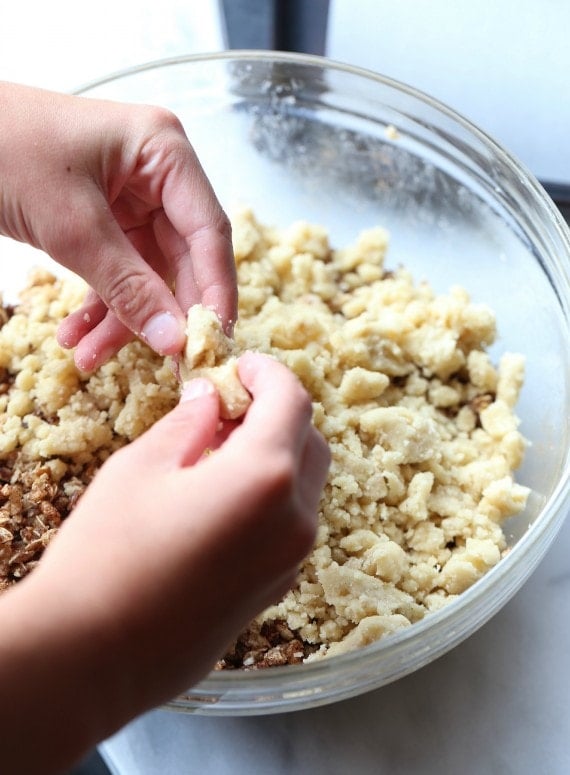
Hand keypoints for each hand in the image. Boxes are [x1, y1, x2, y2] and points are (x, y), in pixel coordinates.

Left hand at [0, 81, 236, 370]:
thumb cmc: (3, 149)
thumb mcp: (70, 224)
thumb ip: (127, 285)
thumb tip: (172, 339)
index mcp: (164, 153)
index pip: (208, 232)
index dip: (214, 292)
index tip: (210, 343)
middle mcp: (156, 176)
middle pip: (180, 260)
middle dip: (163, 314)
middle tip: (168, 366)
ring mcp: (130, 200)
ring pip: (145, 275)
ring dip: (120, 320)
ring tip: (89, 357)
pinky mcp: (103, 221)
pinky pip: (114, 273)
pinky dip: (98, 307)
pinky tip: (76, 336)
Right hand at [0, 353, 329, 772]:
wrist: (92, 658)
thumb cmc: (107, 553)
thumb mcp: (142, 467)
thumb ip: (190, 423)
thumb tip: (213, 398)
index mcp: (266, 477)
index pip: (292, 400)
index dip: (268, 372)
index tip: (240, 365)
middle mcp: (296, 520)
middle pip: (310, 441)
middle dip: (276, 412)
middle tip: (226, 405)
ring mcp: (292, 560)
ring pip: (304, 484)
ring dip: (275, 454)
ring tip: (218, 451)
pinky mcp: (278, 589)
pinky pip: (290, 523)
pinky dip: (271, 495)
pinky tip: (222, 497)